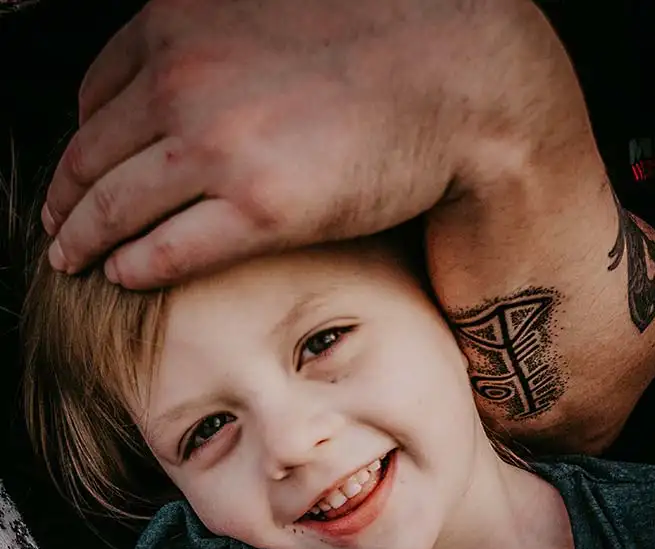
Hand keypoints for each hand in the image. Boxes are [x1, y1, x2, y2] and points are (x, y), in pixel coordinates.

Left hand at [43, 0, 539, 287]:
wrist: (459, 79)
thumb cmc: (379, 46)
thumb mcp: (270, 14)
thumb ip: (214, 42)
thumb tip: (183, 81)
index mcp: (183, 18)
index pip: (99, 91)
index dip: (82, 140)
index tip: (76, 172)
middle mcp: (186, 74)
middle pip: (95, 153)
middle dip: (66, 196)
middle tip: (55, 227)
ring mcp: (219, 144)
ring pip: (118, 206)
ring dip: (85, 238)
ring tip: (72, 259)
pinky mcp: (258, 207)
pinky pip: (168, 249)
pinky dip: (135, 266)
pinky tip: (121, 276)